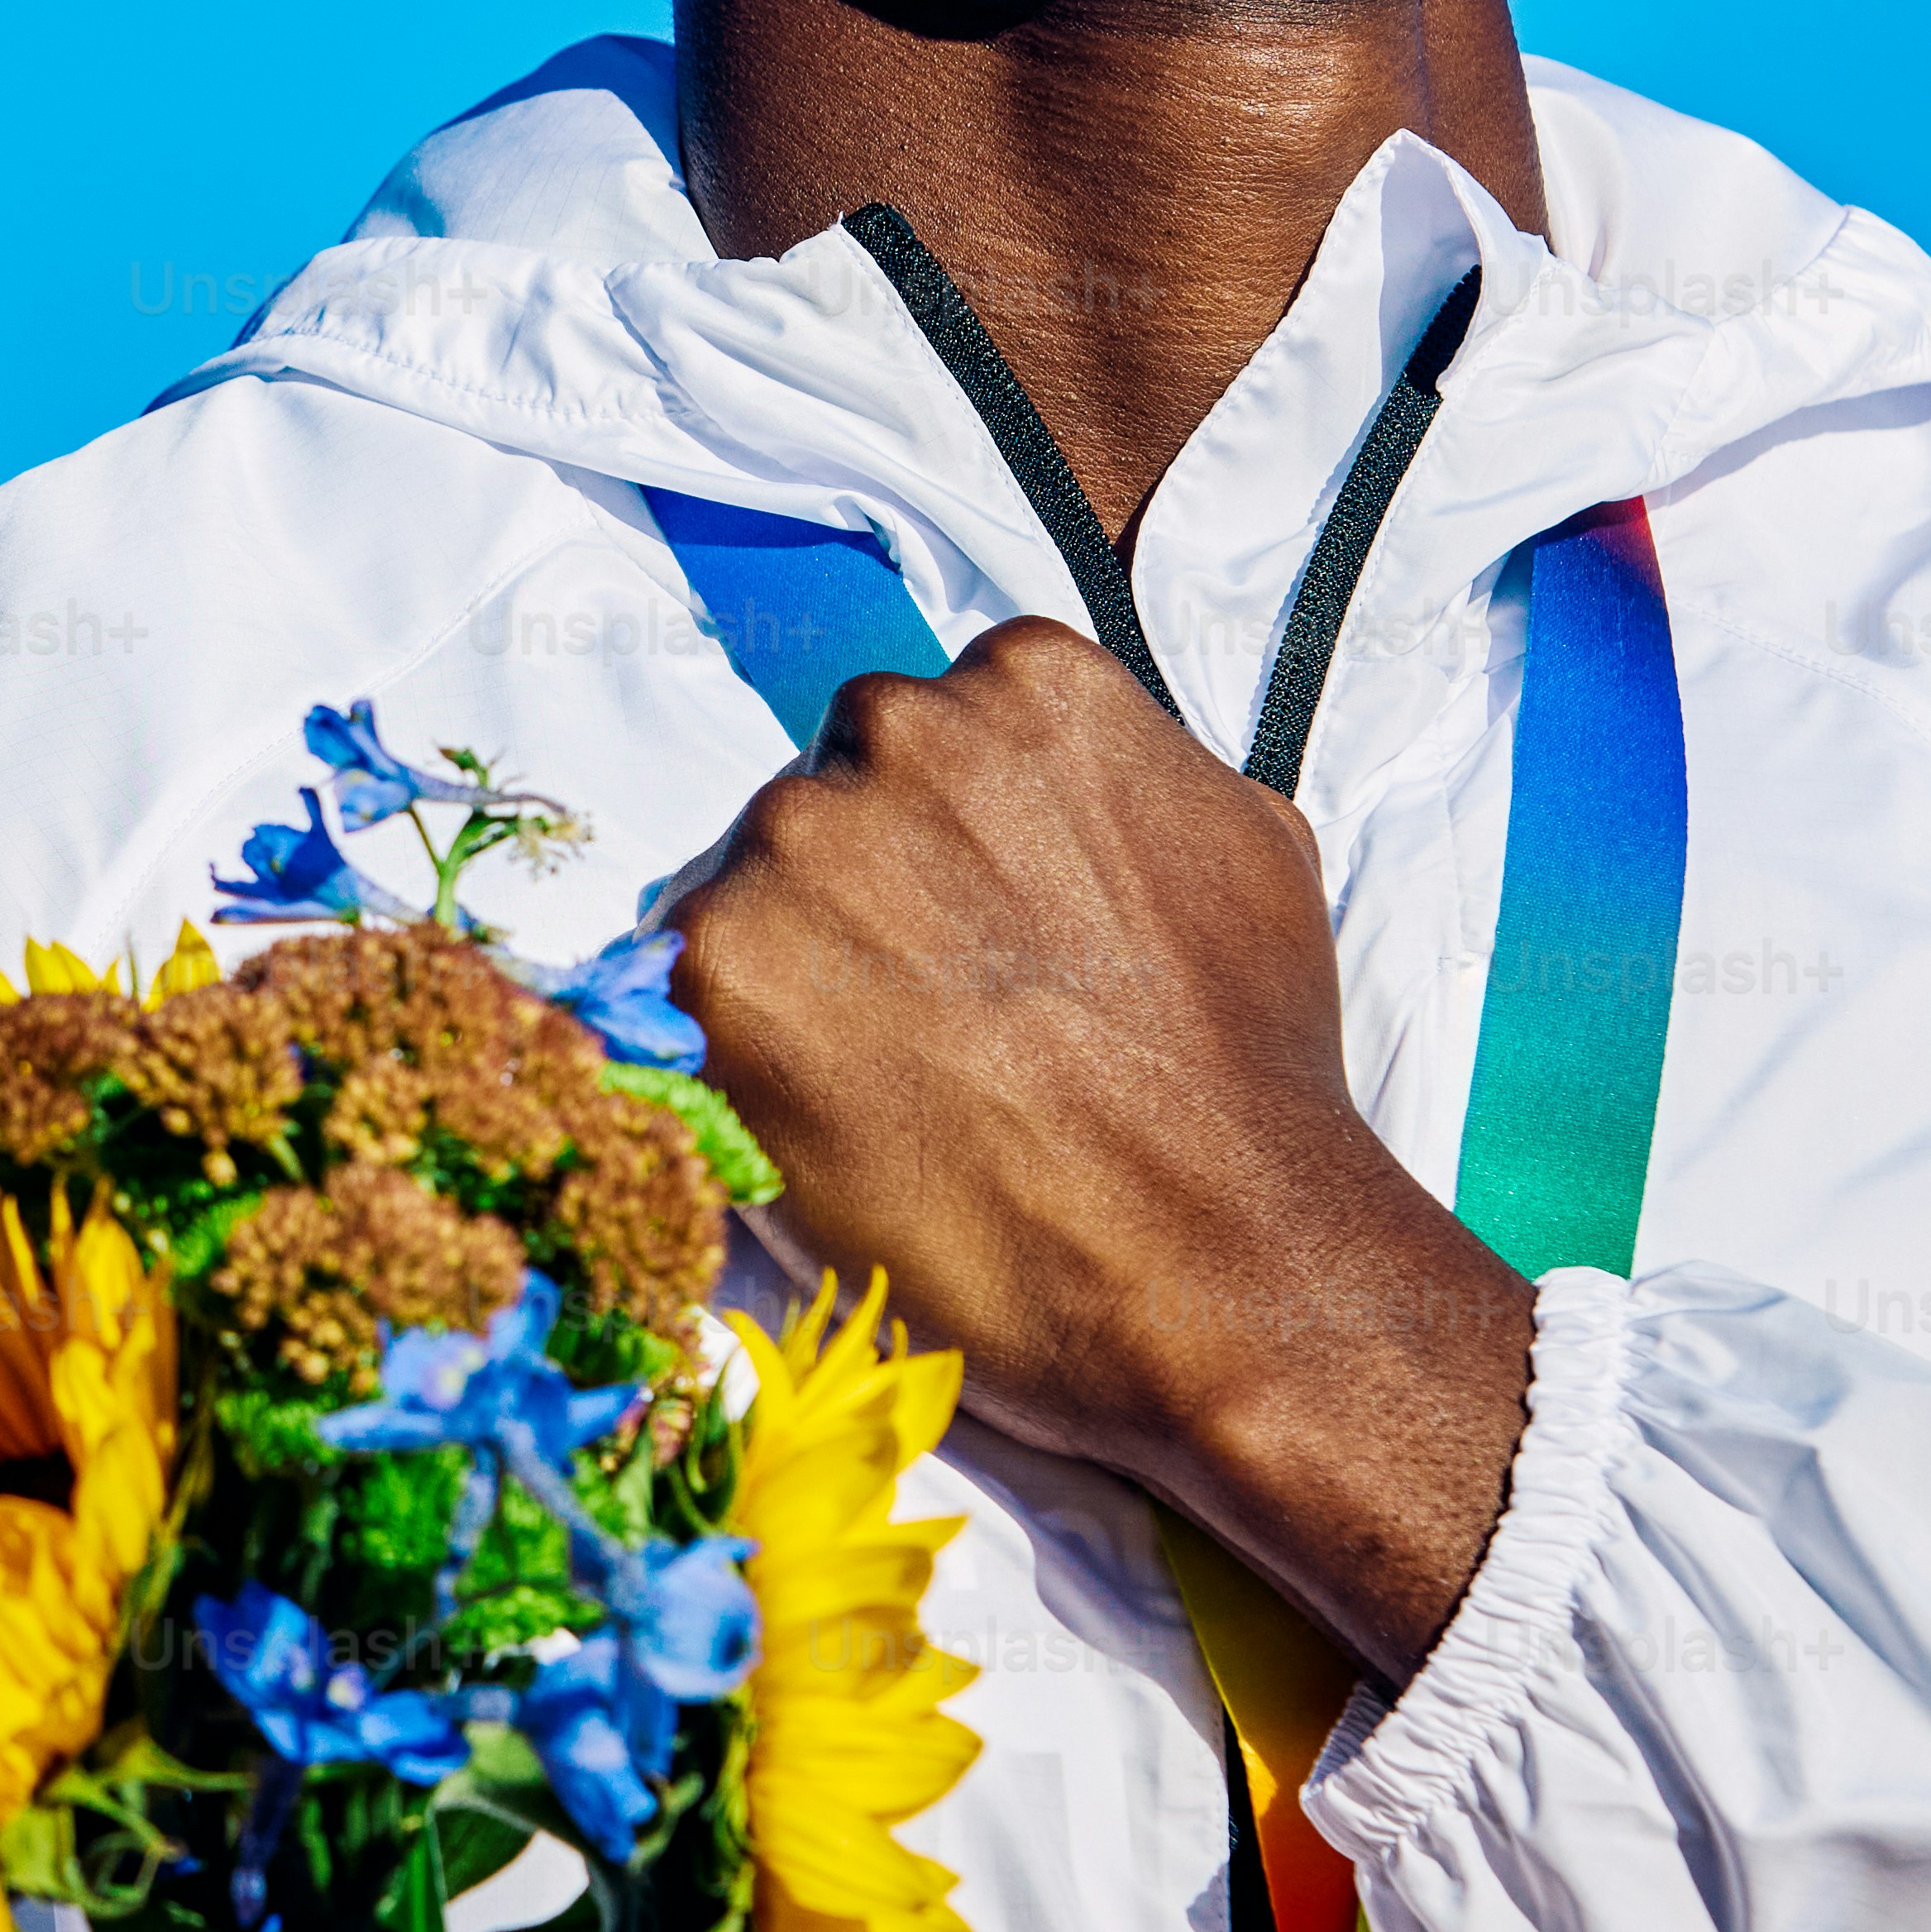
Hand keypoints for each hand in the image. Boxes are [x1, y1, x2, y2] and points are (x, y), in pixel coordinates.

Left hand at [661, 618, 1532, 1670]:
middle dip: (861, 895)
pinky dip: (741, 1053)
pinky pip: (685, 986)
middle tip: (933, 1022)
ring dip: (796, 972)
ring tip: (900, 1087)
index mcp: (1027, 678)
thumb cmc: (1245, 1072)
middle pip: (826, 793)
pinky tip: (838, 1122)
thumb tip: (1054, 789)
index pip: (925, 728)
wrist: (1220, 1253)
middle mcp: (901, 725)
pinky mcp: (717, 960)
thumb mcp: (1239, 845)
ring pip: (749, 887)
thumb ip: (1120, 779)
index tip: (971, 928)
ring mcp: (799, 837)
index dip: (941, 842)